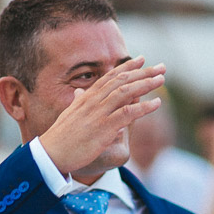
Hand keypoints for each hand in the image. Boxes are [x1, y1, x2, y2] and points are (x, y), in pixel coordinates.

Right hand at [38, 56, 164, 175]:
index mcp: (86, 97)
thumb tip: (80, 93)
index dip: (127, 67)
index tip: (141, 60)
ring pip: (126, 92)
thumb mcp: (69, 114)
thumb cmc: (60, 137)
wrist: (51, 153)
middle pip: (122, 80)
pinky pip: (128, 113)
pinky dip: (144, 107)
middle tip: (161, 67)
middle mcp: (93, 101)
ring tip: (161, 80)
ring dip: (146, 85)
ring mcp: (99, 113)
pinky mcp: (104, 127)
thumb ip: (78, 102)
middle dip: (143, 72)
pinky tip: (156, 103)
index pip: (109, 77)